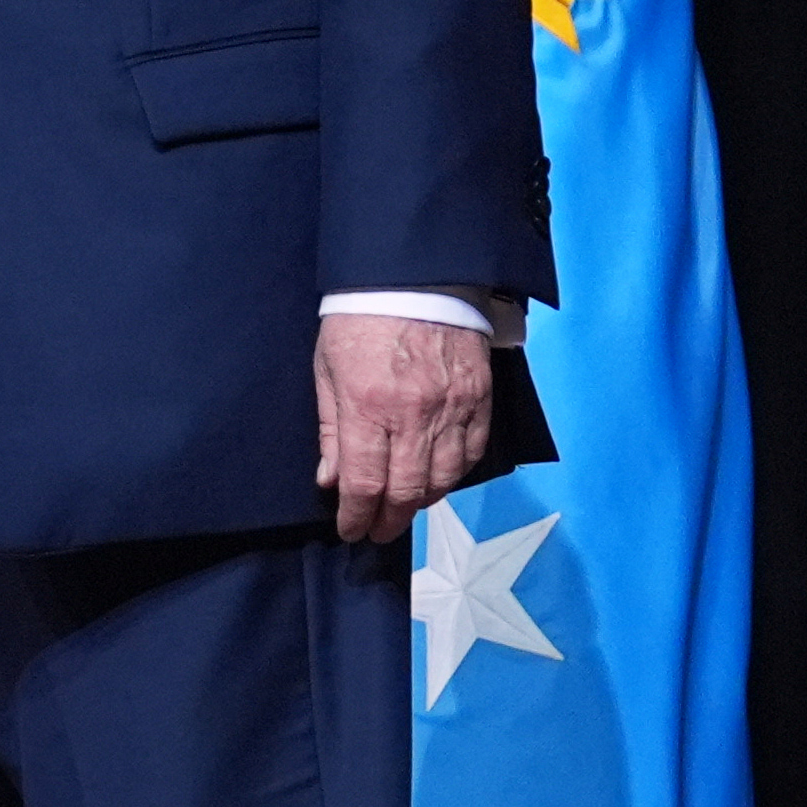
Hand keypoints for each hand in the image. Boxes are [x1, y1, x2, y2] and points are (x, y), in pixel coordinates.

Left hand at [313, 313, 490, 543]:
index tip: (350, 531)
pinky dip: (455, 474)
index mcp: (368, 406)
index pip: (365, 483)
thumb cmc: (358, 319)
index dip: (357, 516)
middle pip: (407, 491)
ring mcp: (453, 408)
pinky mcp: (480, 398)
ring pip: (444, 479)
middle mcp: (414, 415)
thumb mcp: (327, 369)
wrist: (414, 275)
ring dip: (422, 502)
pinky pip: (473, 453)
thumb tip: (331, 481)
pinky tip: (438, 480)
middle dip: (389, 519)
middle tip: (377, 530)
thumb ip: (331, 429)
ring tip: (404, 507)